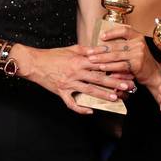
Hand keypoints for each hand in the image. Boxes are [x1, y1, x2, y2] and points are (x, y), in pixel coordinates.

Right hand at [14, 44, 132, 113]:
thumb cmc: (52, 55)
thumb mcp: (70, 48)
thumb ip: (86, 49)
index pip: (100, 64)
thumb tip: (100, 49)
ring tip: (114, 98)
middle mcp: (75, 71)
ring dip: (102, 95)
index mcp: (79, 60)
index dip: (113, 67)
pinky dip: (80, 108)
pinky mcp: (61, 92)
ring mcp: (68, 83)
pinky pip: (71, 103)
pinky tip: (90, 111)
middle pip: (97, 78)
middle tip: (126, 87)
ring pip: (88, 90)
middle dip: (113, 83)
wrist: (33, 62)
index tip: (125, 70)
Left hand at [87, 25, 160, 88]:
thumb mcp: (135, 49)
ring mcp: (139, 54)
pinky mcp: (137, 64)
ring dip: (102, 58)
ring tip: (91, 59)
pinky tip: (102, 67)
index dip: (112, 32)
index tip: (101, 36)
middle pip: (116, 45)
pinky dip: (110, 67)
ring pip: (116, 55)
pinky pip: (120, 65)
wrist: (153, 74)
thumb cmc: (140, 61)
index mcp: (138, 36)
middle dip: (100, 49)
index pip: (124, 30)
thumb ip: (123, 45)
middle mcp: (139, 43)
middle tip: (88, 52)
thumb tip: (102, 42)